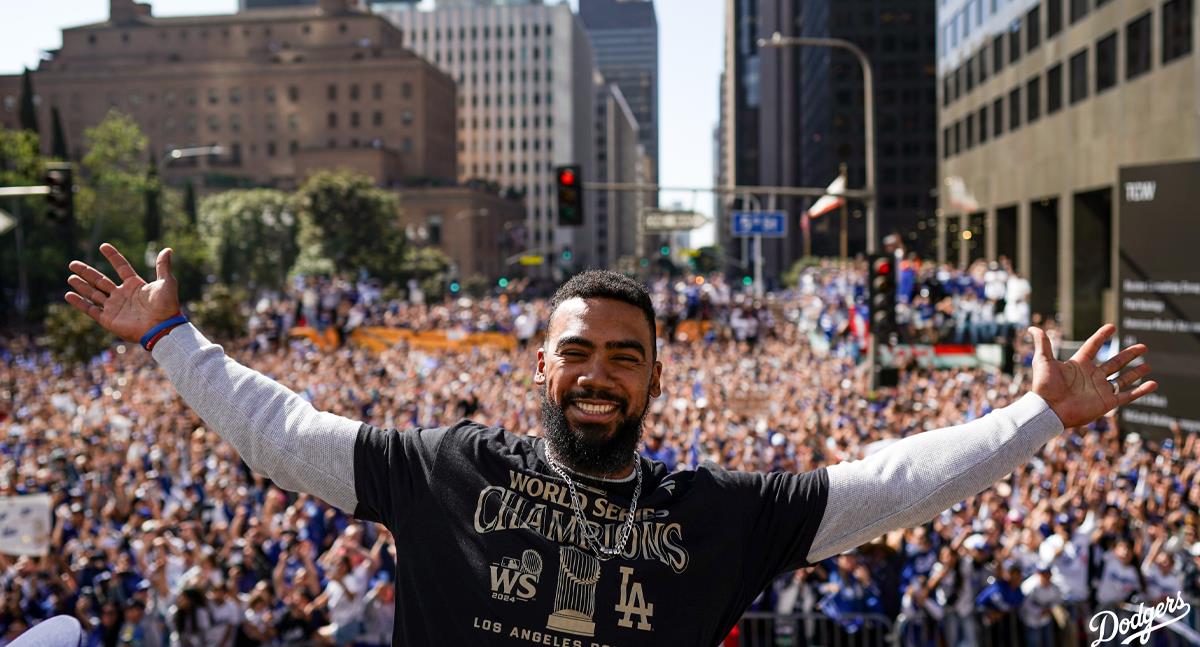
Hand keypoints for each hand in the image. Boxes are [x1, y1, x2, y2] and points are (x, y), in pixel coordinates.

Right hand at [65, 243, 179, 342]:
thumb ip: (163, 266)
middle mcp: (122, 295)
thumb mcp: (167, 283)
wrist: (162, 327)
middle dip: (87, 272)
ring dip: (81, 285)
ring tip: (70, 277)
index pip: (121, 267)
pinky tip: (69, 295)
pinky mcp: (108, 319)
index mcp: (135, 285)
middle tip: (73, 264)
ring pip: (93, 293)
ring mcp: (114, 307)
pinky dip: (79, 303)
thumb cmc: (166, 306)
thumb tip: (168, 249)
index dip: (113, 257)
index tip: (103, 246)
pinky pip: (90, 309)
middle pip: (101, 280)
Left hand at [1028, 324, 1156, 428]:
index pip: (1093, 347)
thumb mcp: (1043, 362)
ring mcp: (1100, 389)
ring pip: (1123, 378)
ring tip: (1148, 364)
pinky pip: (1128, 395)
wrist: (1049, 410)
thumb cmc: (1045, 387)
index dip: (1101, 336)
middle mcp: (1091, 376)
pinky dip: (1141, 390)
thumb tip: (1032, 327)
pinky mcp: (1107, 402)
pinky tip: (1153, 384)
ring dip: (1136, 372)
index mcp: (1078, 365)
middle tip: (1143, 346)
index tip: (1111, 327)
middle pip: (1114, 362)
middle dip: (1128, 354)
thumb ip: (1042, 344)